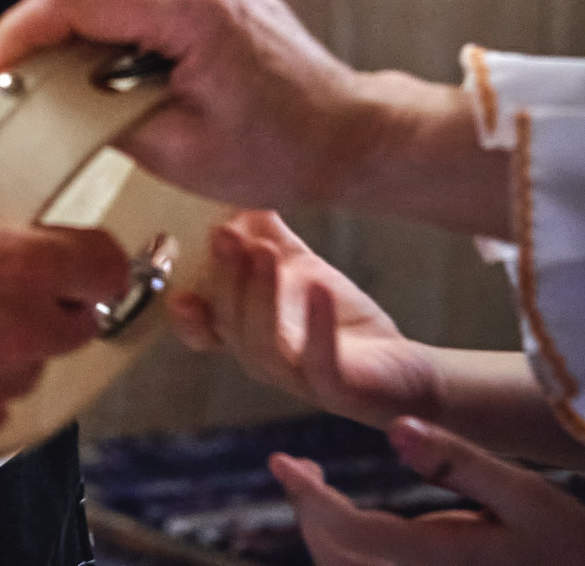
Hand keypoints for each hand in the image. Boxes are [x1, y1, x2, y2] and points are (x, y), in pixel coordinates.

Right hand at [0, 0, 368, 208]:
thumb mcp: (179, 152)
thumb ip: (101, 118)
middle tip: (8, 70)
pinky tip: (84, 47)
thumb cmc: (279, 150)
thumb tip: (43, 102)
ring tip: (40, 61)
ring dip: (59, 6)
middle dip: (32, 18)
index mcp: (191, 8)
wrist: (346, 133)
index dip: (21, 32)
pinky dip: (92, 2)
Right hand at [171, 211, 439, 428]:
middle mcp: (265, 360)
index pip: (202, 329)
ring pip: (264, 346)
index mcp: (247, 333)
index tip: (176, 271)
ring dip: (260, 296)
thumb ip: (269, 237)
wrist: (407, 367)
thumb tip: (242, 195)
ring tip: (265, 251)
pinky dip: (317, 328)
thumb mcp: (302, 271)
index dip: (184, 310)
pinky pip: (321, 363)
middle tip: (226, 233)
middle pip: (231, 324)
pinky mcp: (340, 390)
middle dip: (226, 277)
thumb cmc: (345, 321)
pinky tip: (319, 288)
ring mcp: (299, 379)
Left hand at [271, 417, 584, 564]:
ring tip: (315, 487)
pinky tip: (350, 522)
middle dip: (307, 512)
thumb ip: (463, 463)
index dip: (308, 498)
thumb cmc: (572, 549)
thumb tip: (396, 426)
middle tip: (295, 466)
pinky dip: (345, 551)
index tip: (279, 460)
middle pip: (335, 560)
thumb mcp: (530, 498)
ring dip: (322, 534)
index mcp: (439, 561)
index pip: (350, 535)